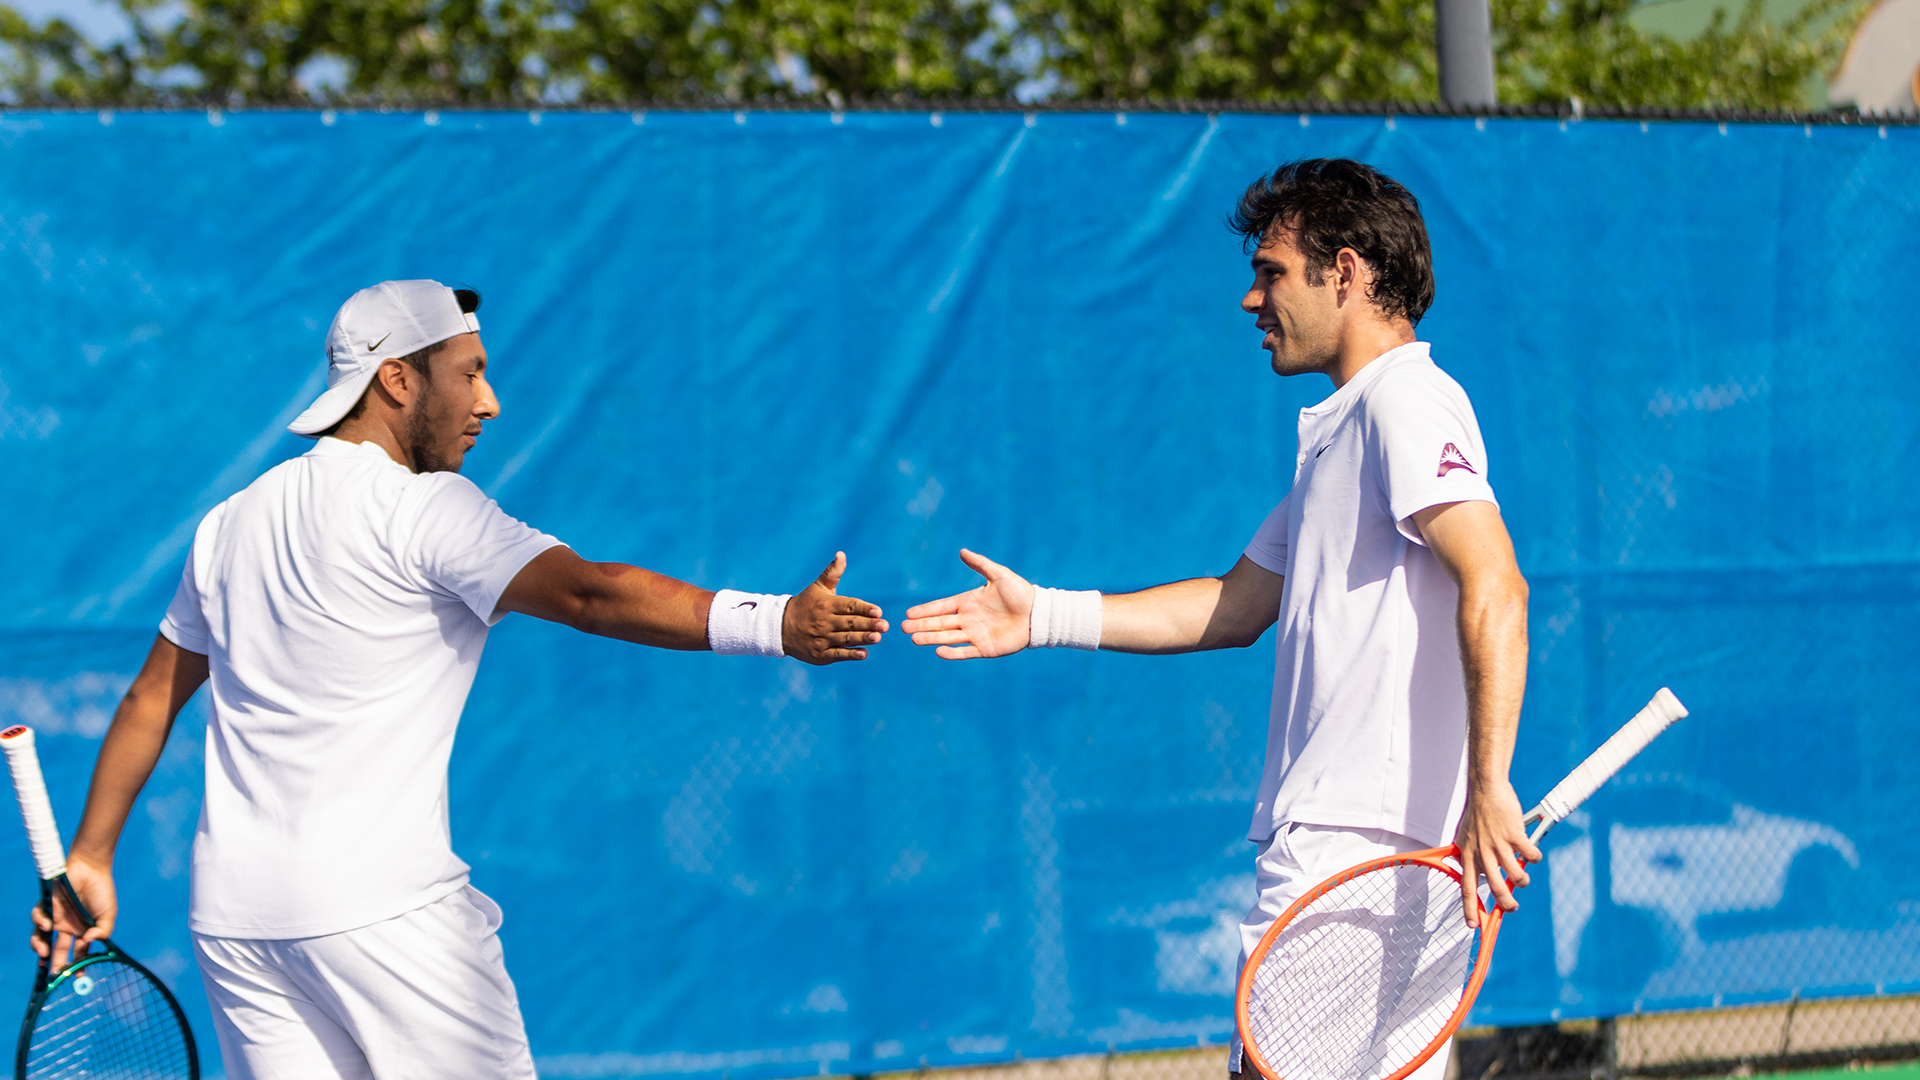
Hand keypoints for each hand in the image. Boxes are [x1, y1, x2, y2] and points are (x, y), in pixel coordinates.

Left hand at [29, 856, 113, 971]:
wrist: (91, 869)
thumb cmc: (102, 891)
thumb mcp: (108, 915)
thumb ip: (103, 931)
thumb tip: (89, 942)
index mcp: (83, 931)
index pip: (79, 953)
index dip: (77, 966)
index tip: (78, 977)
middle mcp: (68, 927)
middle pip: (57, 950)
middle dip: (53, 963)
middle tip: (52, 974)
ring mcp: (56, 917)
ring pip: (41, 938)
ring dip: (39, 947)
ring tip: (43, 952)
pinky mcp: (47, 906)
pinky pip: (37, 918)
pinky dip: (39, 923)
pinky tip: (48, 926)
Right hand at [782, 552, 887, 664]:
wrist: (780, 627)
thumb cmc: (805, 605)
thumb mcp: (818, 587)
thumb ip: (833, 572)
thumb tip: (841, 554)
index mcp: (827, 604)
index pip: (849, 606)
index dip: (864, 608)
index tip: (878, 611)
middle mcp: (825, 621)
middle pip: (850, 623)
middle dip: (868, 624)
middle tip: (884, 625)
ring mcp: (822, 639)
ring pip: (846, 639)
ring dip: (862, 638)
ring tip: (877, 637)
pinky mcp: (820, 654)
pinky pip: (837, 654)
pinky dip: (850, 654)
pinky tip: (864, 653)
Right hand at [901, 549, 1034, 659]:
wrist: (1038, 614)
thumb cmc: (1020, 593)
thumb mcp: (999, 575)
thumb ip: (980, 564)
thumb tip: (962, 551)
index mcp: (968, 602)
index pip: (941, 607)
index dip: (925, 610)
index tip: (909, 613)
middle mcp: (968, 619)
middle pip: (940, 624)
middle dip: (921, 625)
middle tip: (903, 628)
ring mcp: (975, 635)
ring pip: (947, 638)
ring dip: (931, 638)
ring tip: (914, 639)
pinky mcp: (985, 649)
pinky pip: (965, 652)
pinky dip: (952, 652)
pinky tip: (938, 651)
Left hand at [1453, 780, 1540, 926]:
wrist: (1486, 789)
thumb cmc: (1478, 813)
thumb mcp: (1465, 837)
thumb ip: (1470, 855)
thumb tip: (1474, 873)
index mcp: (1468, 854)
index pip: (1466, 887)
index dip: (1469, 908)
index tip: (1472, 925)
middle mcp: (1482, 852)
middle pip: (1495, 888)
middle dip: (1505, 904)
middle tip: (1511, 908)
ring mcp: (1498, 844)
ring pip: (1515, 876)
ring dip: (1522, 881)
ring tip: (1522, 878)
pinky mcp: (1514, 835)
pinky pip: (1530, 856)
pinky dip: (1534, 858)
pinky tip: (1532, 853)